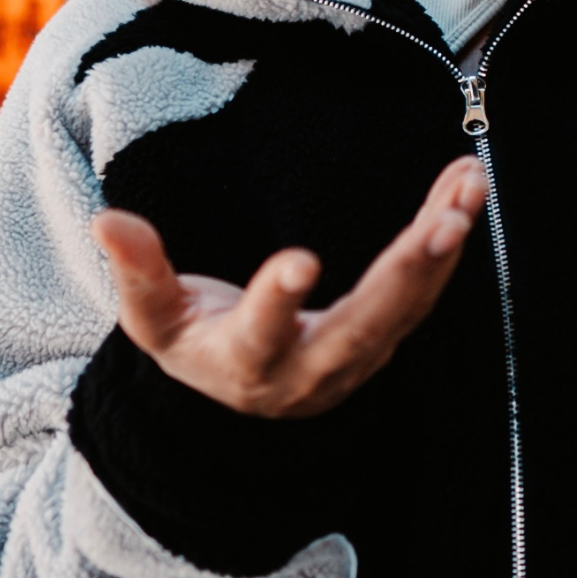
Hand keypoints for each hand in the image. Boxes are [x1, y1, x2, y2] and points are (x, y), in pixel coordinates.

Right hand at [91, 159, 487, 418]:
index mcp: (244, 362)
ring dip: (443, 247)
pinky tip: (467, 189)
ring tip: (470, 185)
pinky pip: (425, 290)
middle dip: (406, 275)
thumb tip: (107, 220)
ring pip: (408, 308)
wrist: (239, 393)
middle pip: (363, 327)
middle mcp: (309, 369)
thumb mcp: (152, 318)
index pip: (261, 337)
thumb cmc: (192, 342)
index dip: (277, 303)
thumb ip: (137, 273)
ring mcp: (356, 357)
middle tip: (444, 223)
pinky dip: (448, 239)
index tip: (300, 262)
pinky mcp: (386, 337)